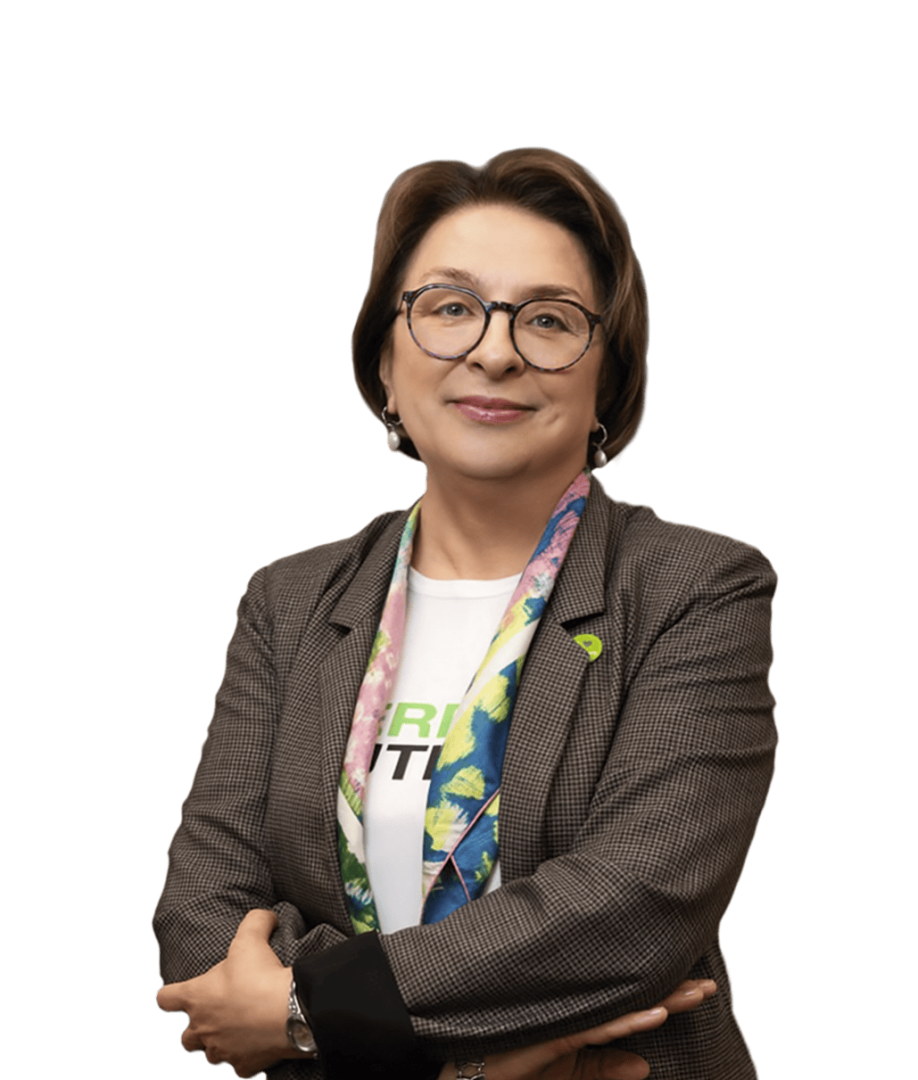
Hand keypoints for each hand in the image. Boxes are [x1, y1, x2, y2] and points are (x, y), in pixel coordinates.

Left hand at [156, 909, 305, 1078]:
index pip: (165, 999)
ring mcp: (223, 1051)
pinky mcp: (244, 1068)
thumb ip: (255, 921)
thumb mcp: (252, 937)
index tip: (175, 994)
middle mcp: (203, 1029)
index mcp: (197, 998)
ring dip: (221, 1045)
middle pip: (186, 1040)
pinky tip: (259, 1047)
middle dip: (196, 1031)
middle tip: (216, 1016)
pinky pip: (240, 1068)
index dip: (169, 995)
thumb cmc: (261, 977)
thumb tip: (265, 915)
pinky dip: (247, 1059)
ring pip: (212, 1055)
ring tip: (239, 1031)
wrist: (288, 1012)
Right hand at [438, 979, 716, 1079]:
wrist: (470, 1073)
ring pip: (623, 1006)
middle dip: (674, 991)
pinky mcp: (555, 1033)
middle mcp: (578, 1010)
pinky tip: (656, 1013)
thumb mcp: (567, 1074)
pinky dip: (630, 1020)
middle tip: (708, 983)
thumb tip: (646, 1066)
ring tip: (694, 995)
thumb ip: (604, 1068)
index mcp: (584, 1016)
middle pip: (633, 997)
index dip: (667, 994)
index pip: (633, 1002)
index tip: (700, 986)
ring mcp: (566, 1018)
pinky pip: (600, 1027)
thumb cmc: (515, 1068)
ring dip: (662, 1000)